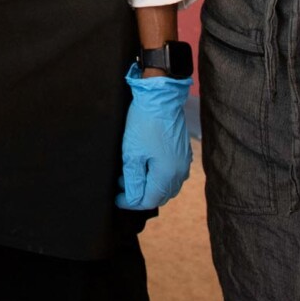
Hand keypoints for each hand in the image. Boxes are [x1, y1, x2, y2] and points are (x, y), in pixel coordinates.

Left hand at [116, 63, 190, 209]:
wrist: (160, 98)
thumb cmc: (144, 124)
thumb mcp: (131, 153)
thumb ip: (132, 180)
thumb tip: (132, 199)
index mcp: (167, 175)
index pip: (149, 200)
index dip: (131, 202)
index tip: (116, 198)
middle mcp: (179, 172)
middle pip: (159, 195)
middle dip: (139, 194)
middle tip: (121, 186)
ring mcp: (183, 162)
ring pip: (165, 186)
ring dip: (148, 185)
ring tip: (129, 175)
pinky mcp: (182, 153)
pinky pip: (171, 174)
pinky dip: (157, 176)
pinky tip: (143, 166)